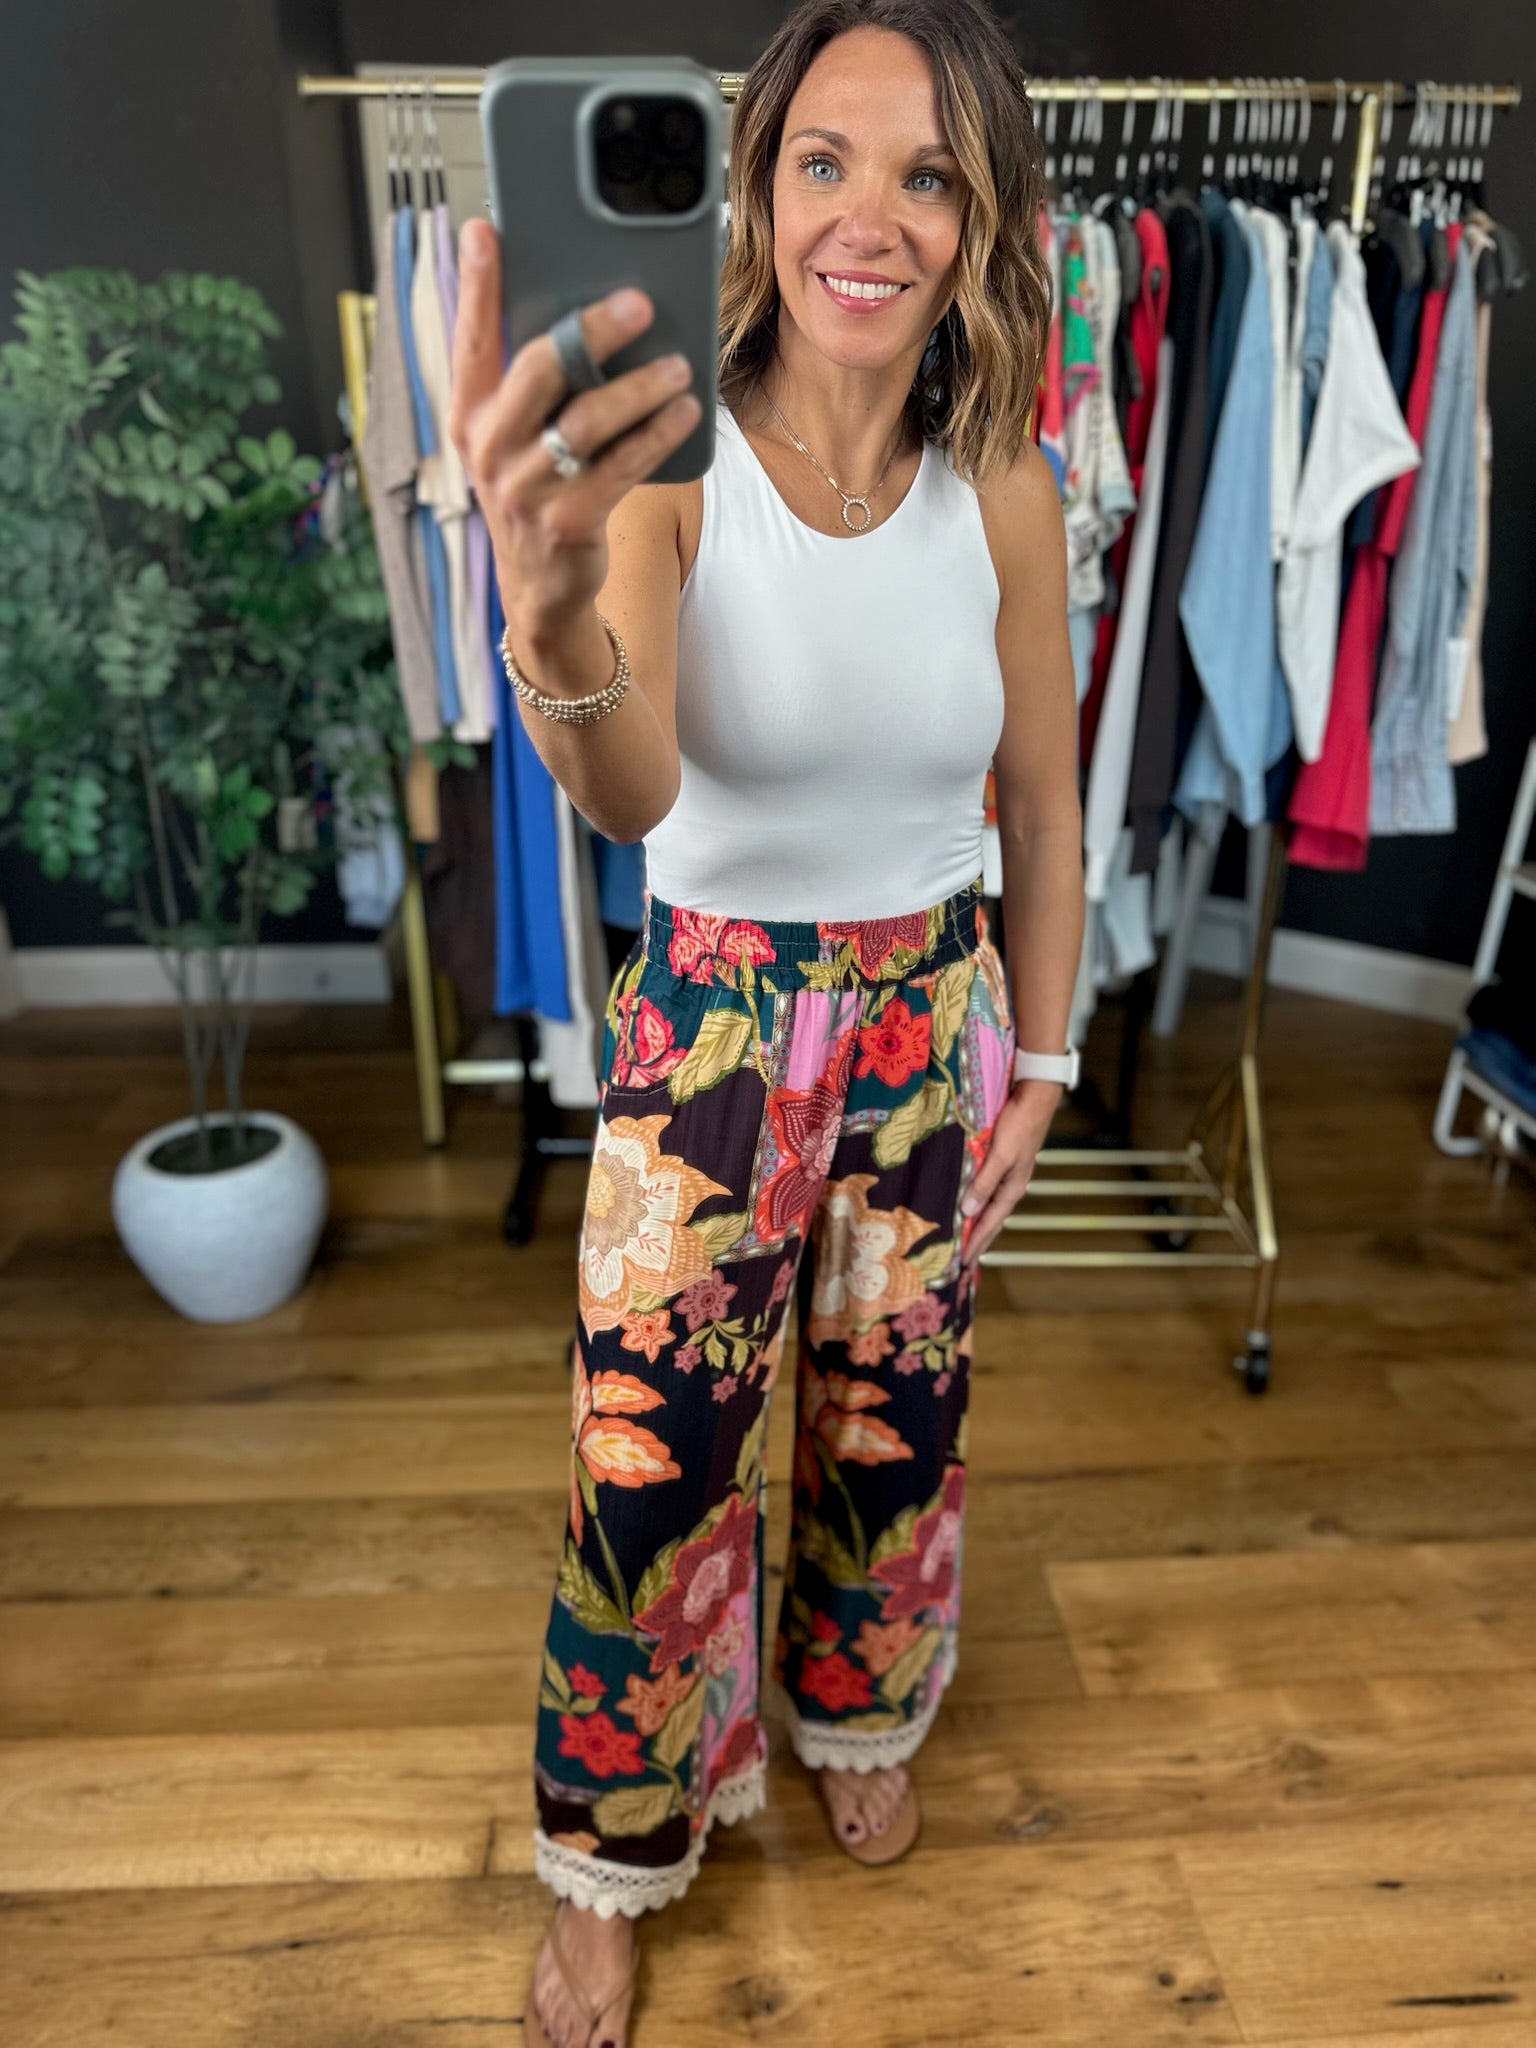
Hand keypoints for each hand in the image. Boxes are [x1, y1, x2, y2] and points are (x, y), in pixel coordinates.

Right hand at [446, 218, 701, 631]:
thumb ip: (530, 382)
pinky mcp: (567, 522)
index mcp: (469, 415)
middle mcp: (488, 448)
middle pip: (538, 368)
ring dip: (640, 386)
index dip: (475, 284)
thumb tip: (581, 311)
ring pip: (587, 418)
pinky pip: (621, 466)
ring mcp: (525, 488)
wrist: (540, 586)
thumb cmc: (538, 488)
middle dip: (591, 329)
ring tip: (678, 364)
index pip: (471, 339)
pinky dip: (657, 434)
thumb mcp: (515, 436)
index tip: (484, 231)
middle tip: (638, 302)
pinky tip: (686, 411)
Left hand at [958, 1080, 1059, 1273]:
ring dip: (977, 1224)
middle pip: (992, 1220)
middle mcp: (1010, 1185)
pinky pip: (987, 1191)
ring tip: (964, 1239)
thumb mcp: (1000, 1155)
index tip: (963, 1262)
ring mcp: (1008, 1174)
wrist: (1035, 1098)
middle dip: (979, 1240)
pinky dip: (978, 1204)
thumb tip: (967, 1211)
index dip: (976, 1242)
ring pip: (989, 1206)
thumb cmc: (1019, 1125)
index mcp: (1012, 1188)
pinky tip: (970, 1205)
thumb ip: (984, 1182)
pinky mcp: (1003, 1162)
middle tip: (963, 1261)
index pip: (990, 1222)